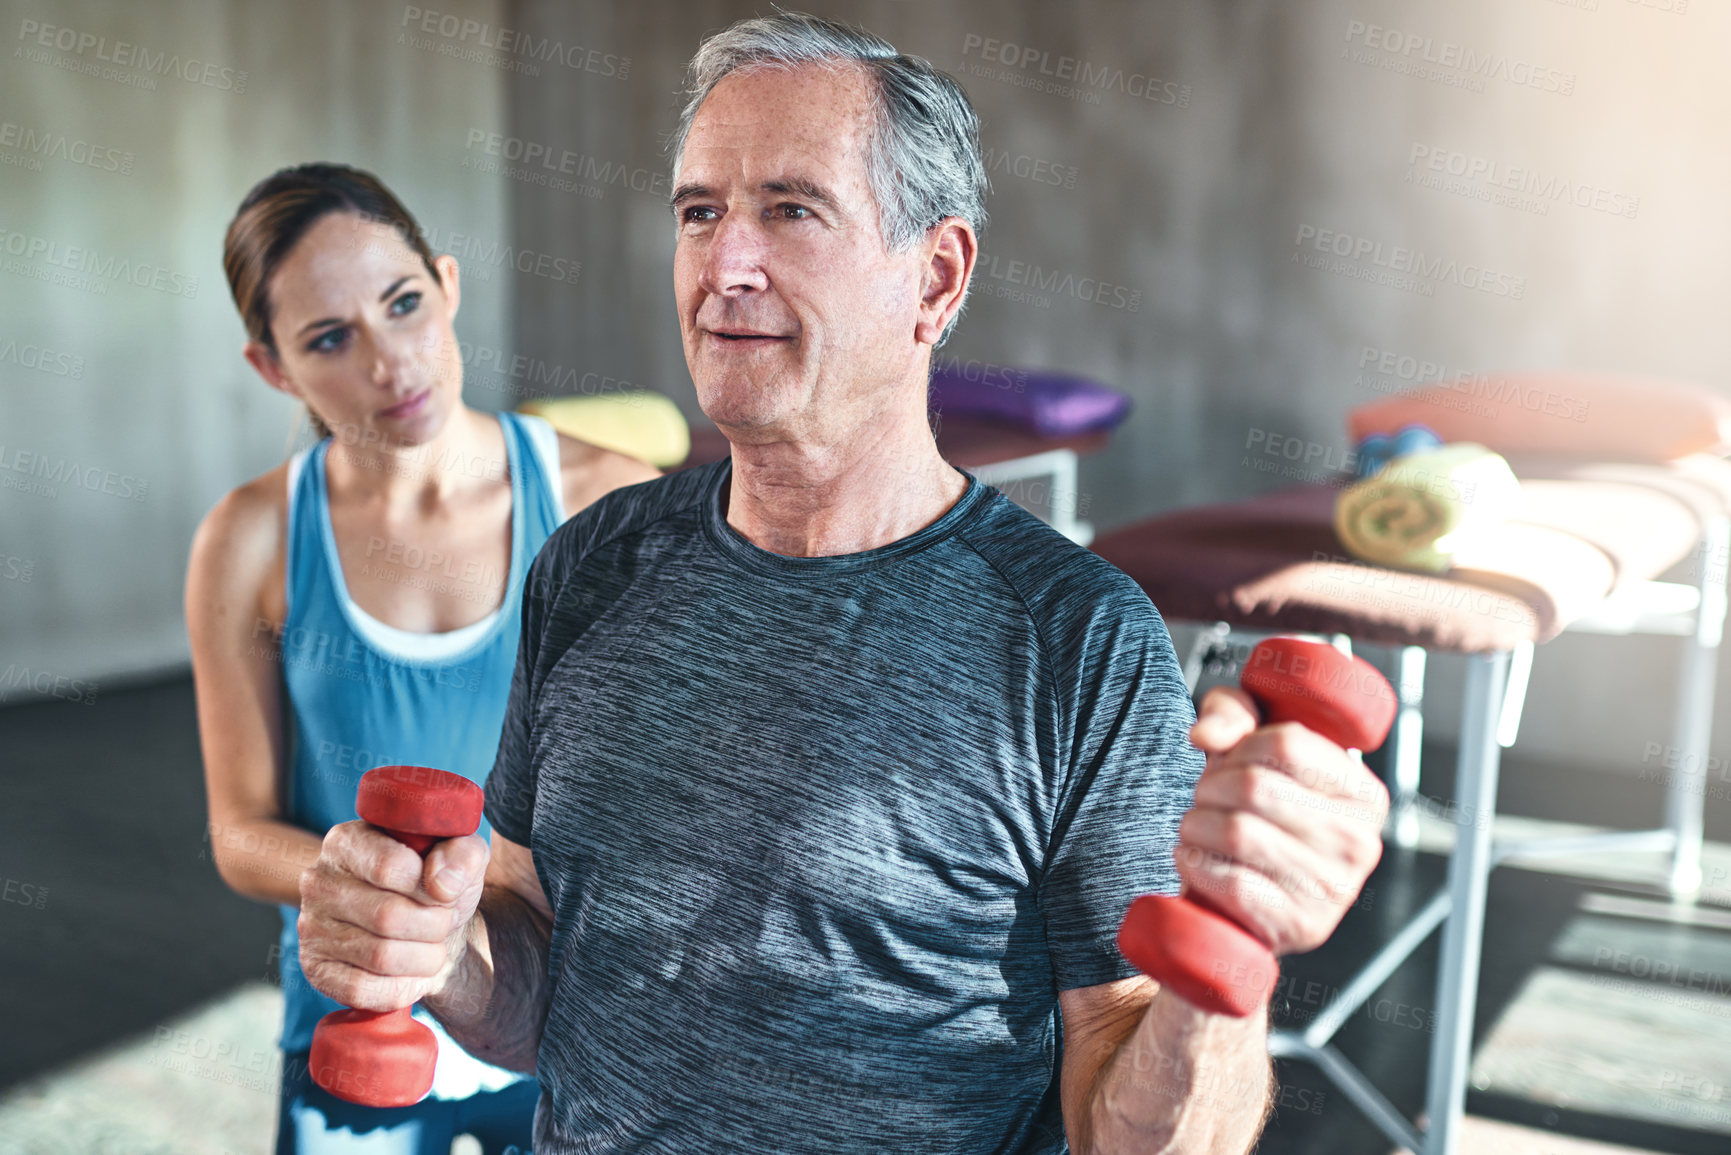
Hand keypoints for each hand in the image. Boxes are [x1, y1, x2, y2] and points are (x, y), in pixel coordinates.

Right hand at [298, 822, 489, 1010]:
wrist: (427, 928)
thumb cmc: (438, 883)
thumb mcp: (462, 856)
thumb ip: (462, 854)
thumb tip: (442, 885)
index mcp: (347, 841)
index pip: (391, 868)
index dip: (431, 888)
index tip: (445, 893)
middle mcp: (318, 881)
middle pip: (388, 916)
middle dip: (434, 926)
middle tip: (444, 923)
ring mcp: (311, 927)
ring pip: (379, 956)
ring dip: (424, 959)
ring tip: (432, 948)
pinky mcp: (315, 969)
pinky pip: (360, 990)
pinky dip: (401, 988)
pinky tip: (412, 974)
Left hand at [1176, 685, 1389, 956]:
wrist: (1247, 901)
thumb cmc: (1254, 815)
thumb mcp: (1250, 747)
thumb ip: (1234, 713)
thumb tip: (1205, 735)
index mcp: (1365, 794)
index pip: (1288, 744)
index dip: (1239, 748)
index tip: (1226, 763)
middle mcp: (1361, 842)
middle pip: (1255, 787)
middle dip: (1208, 788)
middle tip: (1202, 800)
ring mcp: (1336, 889)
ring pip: (1237, 832)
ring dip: (1195, 826)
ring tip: (1195, 828)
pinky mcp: (1303, 927)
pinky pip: (1233, 883)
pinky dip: (1196, 865)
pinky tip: (1194, 859)